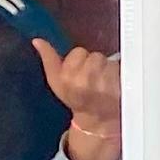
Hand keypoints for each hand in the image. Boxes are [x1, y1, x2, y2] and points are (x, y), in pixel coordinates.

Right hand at [35, 42, 123, 159]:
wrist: (96, 118)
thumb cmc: (75, 98)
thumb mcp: (55, 80)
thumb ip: (48, 58)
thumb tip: (38, 41)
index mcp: (67, 78)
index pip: (79, 52)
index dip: (81, 60)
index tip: (80, 71)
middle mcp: (85, 81)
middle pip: (96, 56)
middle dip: (95, 63)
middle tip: (94, 77)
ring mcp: (104, 86)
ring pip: (109, 62)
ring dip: (108, 69)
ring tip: (104, 81)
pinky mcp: (120, 89)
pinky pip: (122, 71)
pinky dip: (120, 75)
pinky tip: (114, 85)